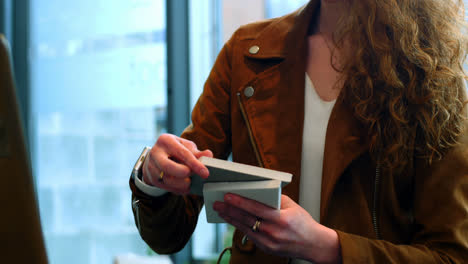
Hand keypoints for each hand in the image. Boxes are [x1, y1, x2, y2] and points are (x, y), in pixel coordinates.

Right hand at [142, 133, 212, 194]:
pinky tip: (184, 188)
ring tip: (190, 183)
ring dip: (181, 184)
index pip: (182, 153)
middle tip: (192, 176)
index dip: (195, 164)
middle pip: (167, 166)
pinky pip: (166, 187)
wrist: (156, 156)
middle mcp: (156, 153)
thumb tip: (209, 155)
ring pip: (166, 179)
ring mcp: (152, 166)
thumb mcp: (185, 146)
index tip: (205, 173)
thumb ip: (197, 152)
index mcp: (166, 141)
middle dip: (182, 173)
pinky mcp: (152, 178)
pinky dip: (177, 189)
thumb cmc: (174, 150)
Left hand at [213, 194, 340, 263]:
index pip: (255, 209)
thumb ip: (274, 199)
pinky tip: (233, 220)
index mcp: (281, 219)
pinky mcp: (266, 249)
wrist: (314, 245)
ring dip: (231, 219)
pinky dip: (240, 227)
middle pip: (246, 219)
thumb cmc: (304, 223)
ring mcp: (269, 243)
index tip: (227, 196)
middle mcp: (274, 232)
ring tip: (221, 211)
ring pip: (245, 229)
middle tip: (217, 203)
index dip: (240, 202)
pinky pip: (250, 236)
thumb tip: (257, 191)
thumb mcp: (292, 206)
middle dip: (229, 210)